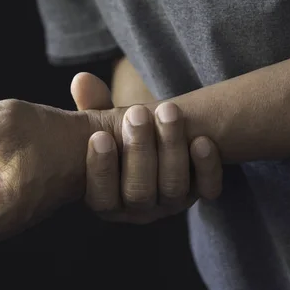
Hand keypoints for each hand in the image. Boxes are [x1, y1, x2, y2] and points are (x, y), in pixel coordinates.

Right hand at [71, 72, 222, 223]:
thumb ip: (91, 106)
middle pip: (139, 192)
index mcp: (105, 199)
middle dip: (138, 151)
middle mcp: (138, 209)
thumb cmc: (121, 134)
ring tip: (168, 111)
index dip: (101, 169)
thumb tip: (81, 80)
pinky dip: (206, 167)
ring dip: (171, 148)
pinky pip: (208, 189)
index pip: (102, 197)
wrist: (161, 139)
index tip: (100, 136)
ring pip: (173, 188)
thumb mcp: (102, 122)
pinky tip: (202, 140)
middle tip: (136, 112)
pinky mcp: (199, 192)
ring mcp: (171, 203)